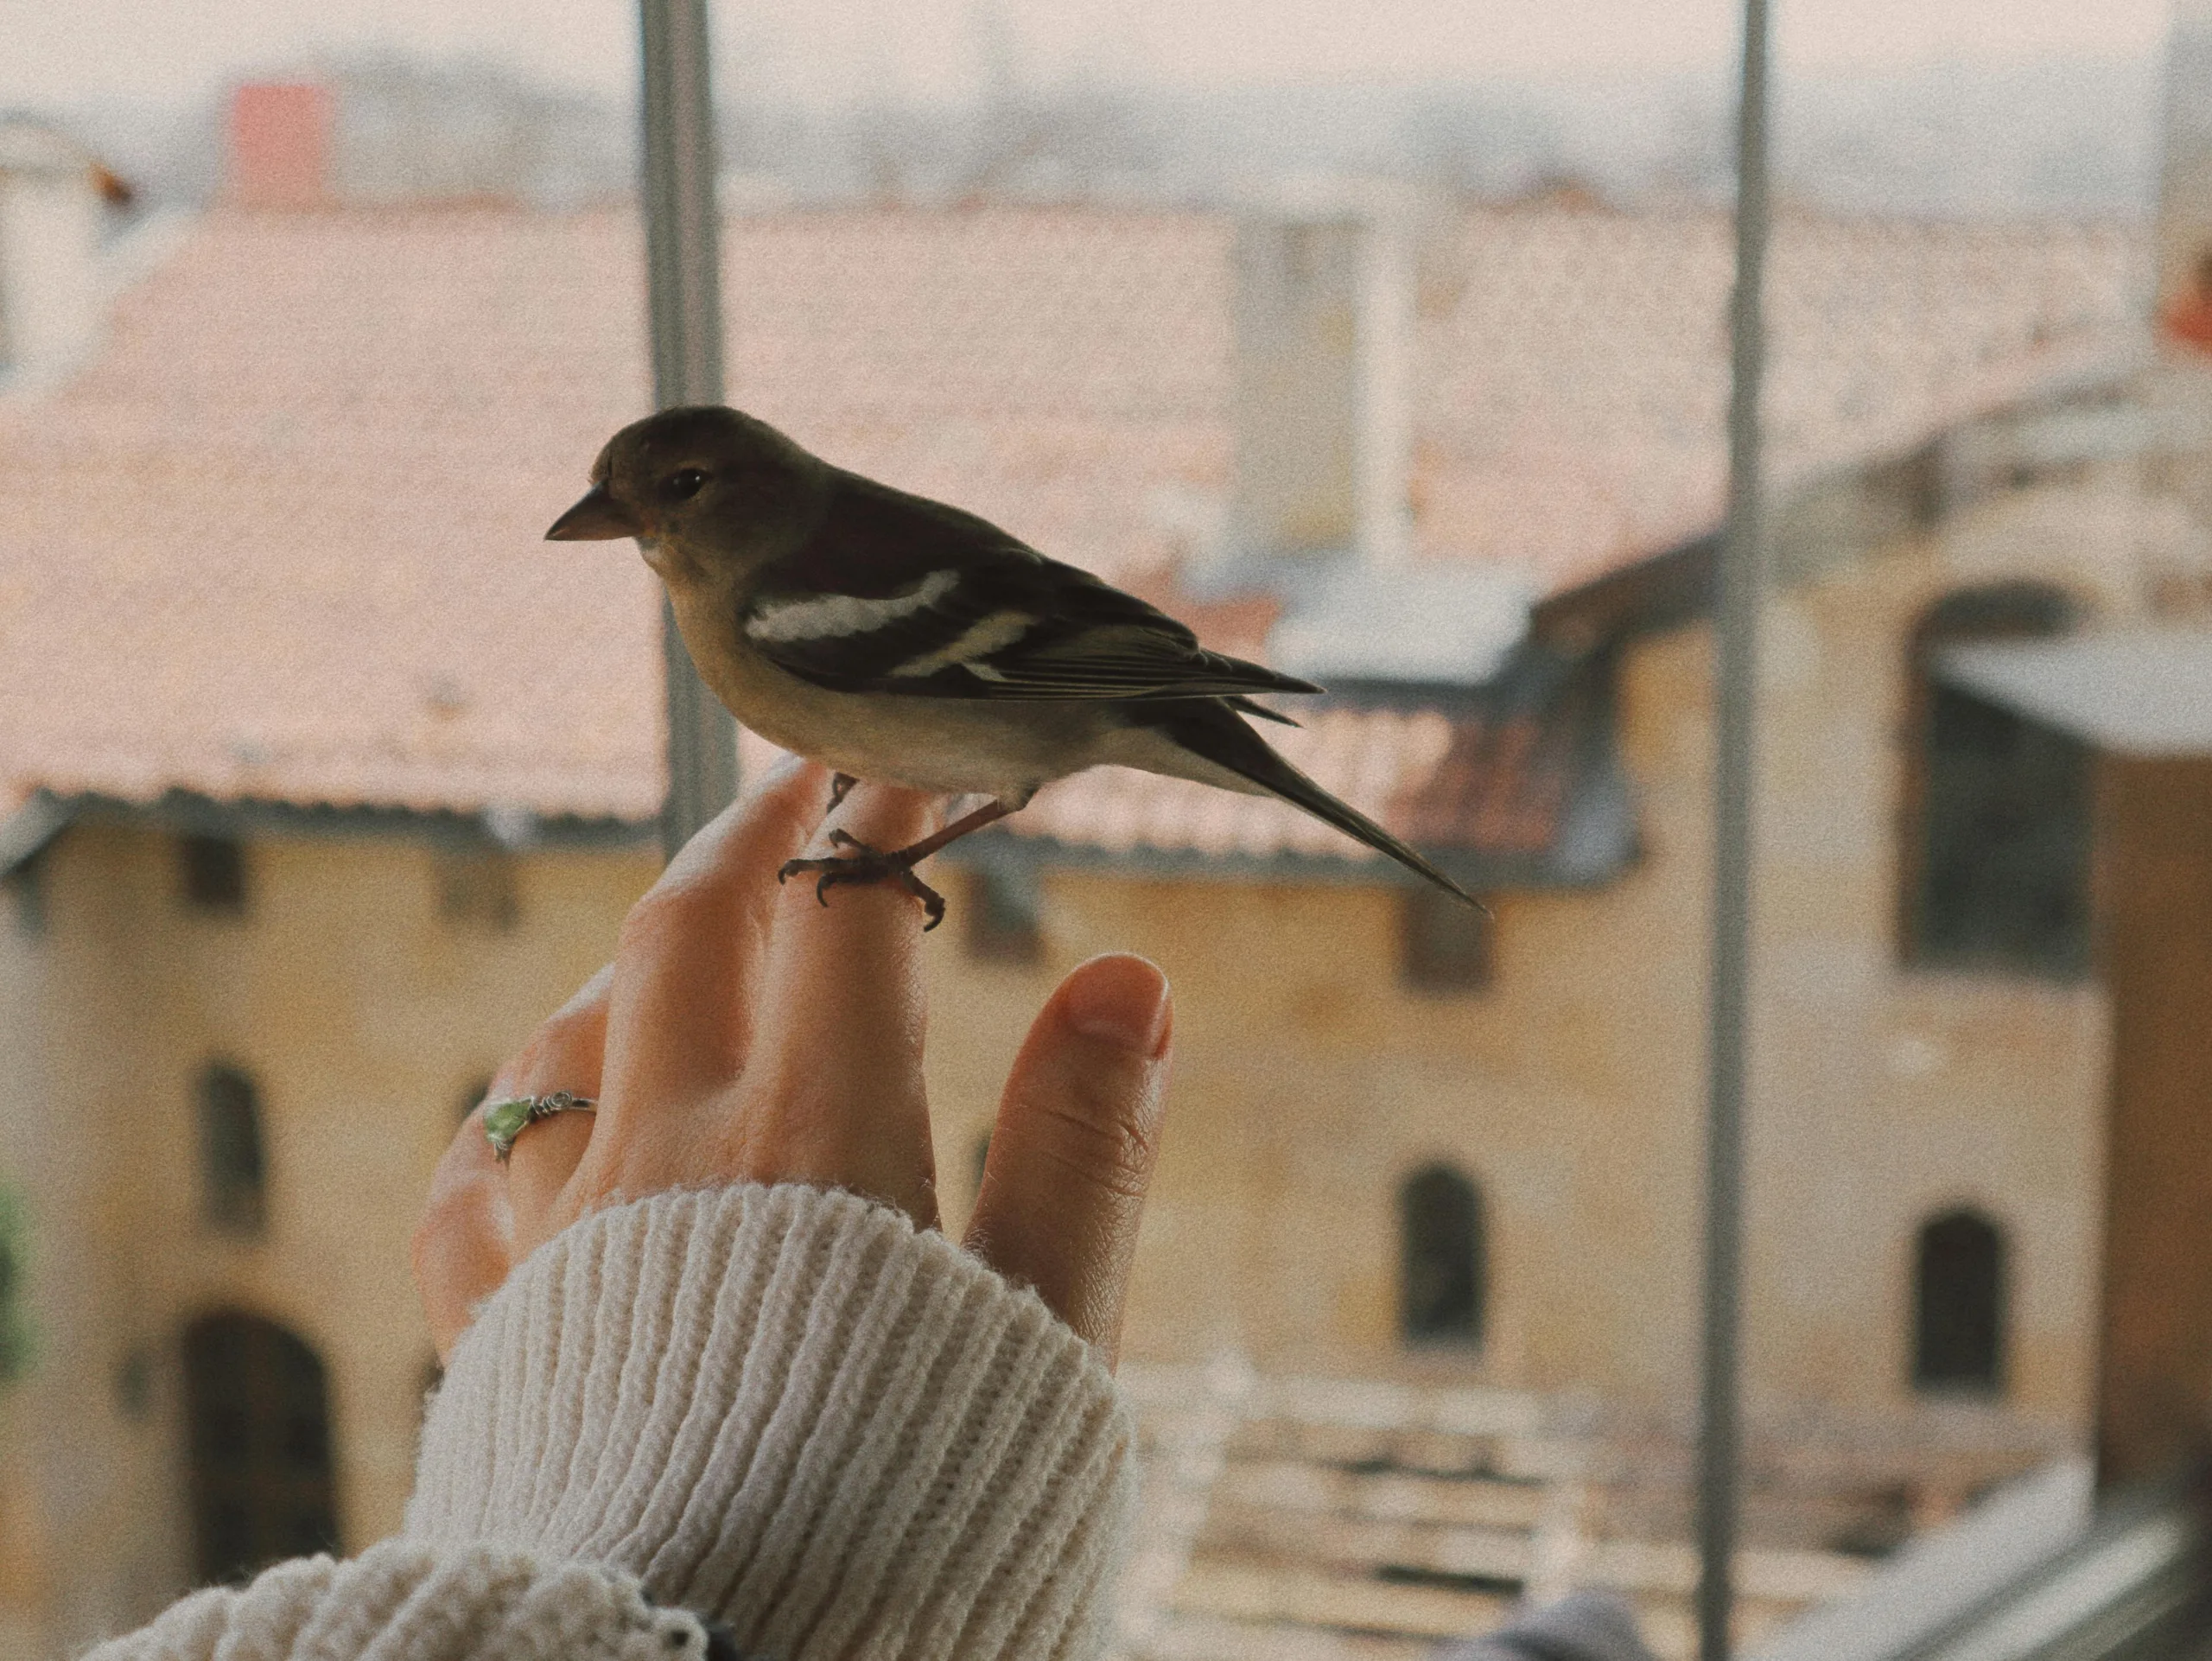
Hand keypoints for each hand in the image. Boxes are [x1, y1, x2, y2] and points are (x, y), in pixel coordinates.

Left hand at [412, 758, 1172, 1368]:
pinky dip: (508, 1122)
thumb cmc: (911, 1513)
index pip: (851, 919)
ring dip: (631, 964)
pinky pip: (466, 1186)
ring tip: (682, 947)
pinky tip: (532, 1120)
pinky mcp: (494, 1338)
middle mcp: (667, 1158)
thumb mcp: (1040, 1338)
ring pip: (566, 1037)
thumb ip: (1081, 1148)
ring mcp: (559, 1243)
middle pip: (688, 934)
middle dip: (752, 835)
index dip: (887, 818)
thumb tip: (1131, 976)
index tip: (914, 762)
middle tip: (798, 777)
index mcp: (816, 1141)